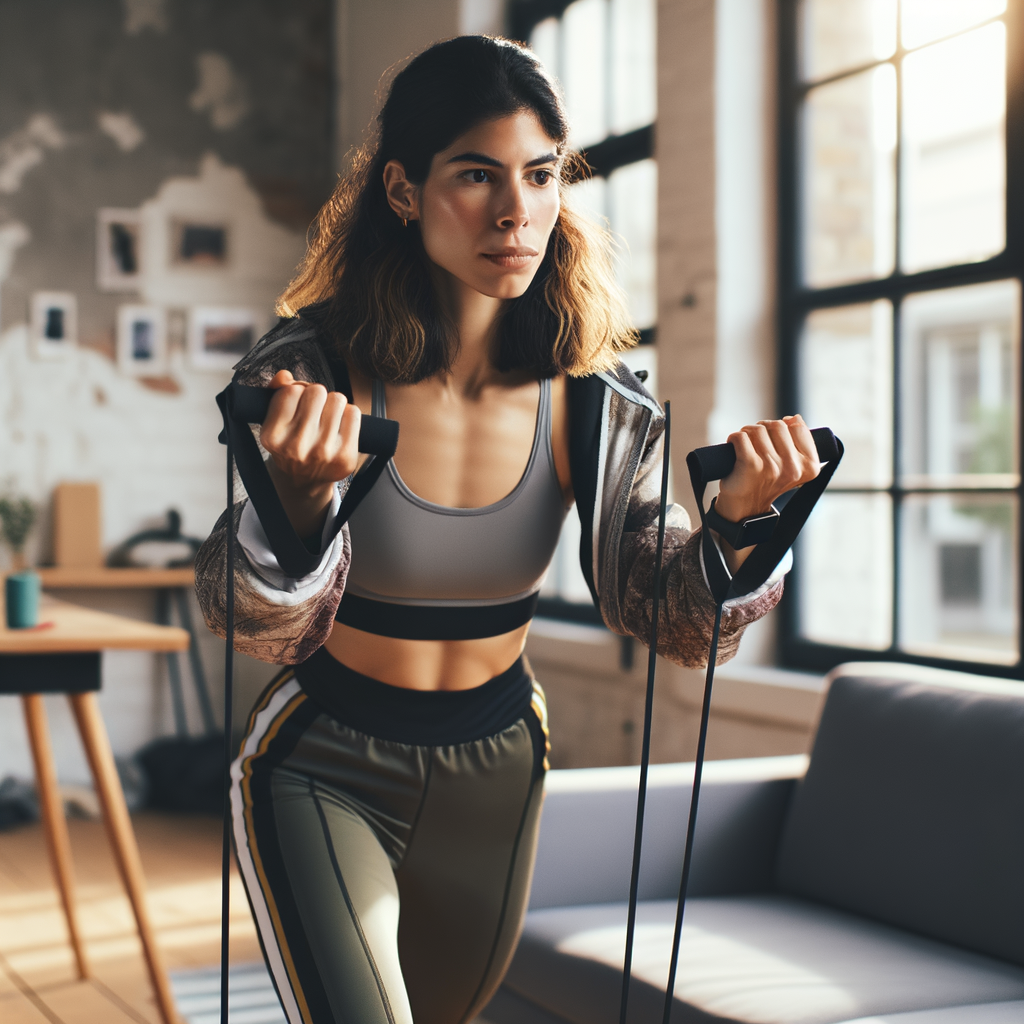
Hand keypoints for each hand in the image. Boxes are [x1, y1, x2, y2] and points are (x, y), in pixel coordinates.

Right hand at [259, 370, 361, 538]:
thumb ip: (276, 393)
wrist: (304, 481)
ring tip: (327, 418)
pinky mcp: (345, 457)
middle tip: (315, 409)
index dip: (297, 390)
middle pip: (317, 391)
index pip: (291, 390)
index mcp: (273, 437)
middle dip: (317, 396)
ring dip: (333, 404)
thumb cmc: (290, 443)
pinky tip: (340, 426)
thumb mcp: (275, 421)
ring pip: (337, 399)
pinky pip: (354, 413)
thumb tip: (284, 375)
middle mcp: (296, 447)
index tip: (298, 401)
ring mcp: (323, 453)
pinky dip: (349, 414)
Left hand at [712, 415, 819, 567]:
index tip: (774, 438)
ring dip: (747, 434)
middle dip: (763, 429)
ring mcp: (771, 466)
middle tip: (757, 443)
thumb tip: (795, 418)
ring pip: (757, 429)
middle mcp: (792, 467)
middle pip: (777, 425)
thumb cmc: (767, 482)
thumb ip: (798, 442)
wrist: (746, 508)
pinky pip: (740, 437)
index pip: (797, 426)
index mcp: (809, 466)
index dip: (783, 426)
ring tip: (746, 448)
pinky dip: (733, 439)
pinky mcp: (750, 465)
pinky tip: (734, 449)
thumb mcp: (792, 466)